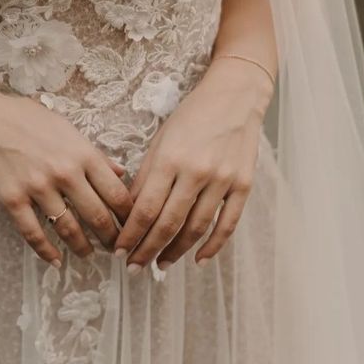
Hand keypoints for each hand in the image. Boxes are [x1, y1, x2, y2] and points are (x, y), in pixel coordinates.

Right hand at [0, 84, 133, 266]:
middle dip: (111, 238)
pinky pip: (33, 233)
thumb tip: (121, 172)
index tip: (132, 227)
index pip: (117, 194)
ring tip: (88, 254)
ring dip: (82, 247)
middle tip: (116, 249)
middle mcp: (64, 172)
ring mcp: (37, 187)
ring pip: (68, 229)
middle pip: (98, 216)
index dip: (129, 216)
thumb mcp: (69, 129)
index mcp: (83, 154)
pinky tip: (55, 261)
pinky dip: (46, 252)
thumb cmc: (30, 119)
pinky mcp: (13, 199)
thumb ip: (95, 154)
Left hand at [113, 58, 272, 271]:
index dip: (131, 234)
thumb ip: (146, 176)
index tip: (120, 250)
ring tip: (161, 264)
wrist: (234, 97)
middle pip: (168, 223)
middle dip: (148, 249)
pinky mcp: (243, 185)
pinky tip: (198, 259)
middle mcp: (196, 171)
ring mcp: (222, 180)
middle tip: (136, 266)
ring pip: (196, 228)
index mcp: (170, 159)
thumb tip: (130, 212)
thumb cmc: (191, 117)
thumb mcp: (160, 140)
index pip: (145, 208)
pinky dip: (213, 246)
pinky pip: (227, 224)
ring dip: (176, 251)